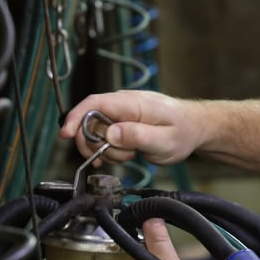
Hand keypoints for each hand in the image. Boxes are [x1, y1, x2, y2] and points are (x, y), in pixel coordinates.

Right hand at [60, 90, 201, 165]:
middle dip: (94, 143)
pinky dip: (109, 150)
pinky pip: (104, 137)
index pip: (94, 103)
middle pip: (89, 121)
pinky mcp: (122, 124)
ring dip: (107, 150)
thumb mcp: (164, 140)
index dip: (76, 117)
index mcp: (132, 103)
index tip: (65, 134)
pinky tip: (123, 155)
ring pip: (96, 133)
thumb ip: (138, 136)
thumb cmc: (184, 132)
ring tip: (131, 154)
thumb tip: (111, 133)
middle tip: (112, 156)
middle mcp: (124, 104)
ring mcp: (122, 113)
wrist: (194, 129)